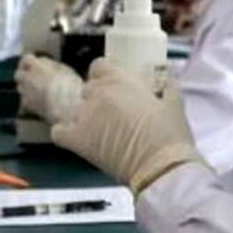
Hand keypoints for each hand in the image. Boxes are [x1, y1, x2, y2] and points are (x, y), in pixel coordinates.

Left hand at [14, 55, 84, 124]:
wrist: (67, 108)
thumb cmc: (70, 87)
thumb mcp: (65, 70)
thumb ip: (52, 65)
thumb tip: (45, 64)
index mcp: (37, 67)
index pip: (26, 59)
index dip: (30, 60)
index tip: (34, 61)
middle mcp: (28, 79)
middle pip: (18, 74)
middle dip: (24, 74)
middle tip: (33, 75)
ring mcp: (26, 93)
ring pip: (20, 87)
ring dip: (26, 86)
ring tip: (36, 89)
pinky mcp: (28, 106)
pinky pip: (24, 101)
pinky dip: (29, 100)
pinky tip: (37, 101)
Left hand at [51, 58, 204, 194]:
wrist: (160, 166)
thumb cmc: (169, 135)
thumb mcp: (174, 103)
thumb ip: (168, 85)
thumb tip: (169, 75)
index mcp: (120, 80)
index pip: (99, 66)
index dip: (104, 76)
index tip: (112, 85)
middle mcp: (98, 94)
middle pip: (87, 88)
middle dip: (97, 98)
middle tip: (112, 113)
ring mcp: (85, 117)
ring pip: (73, 109)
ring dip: (83, 116)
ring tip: (97, 130)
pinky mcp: (77, 140)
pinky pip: (59, 132)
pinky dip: (65, 134)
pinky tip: (77, 139)